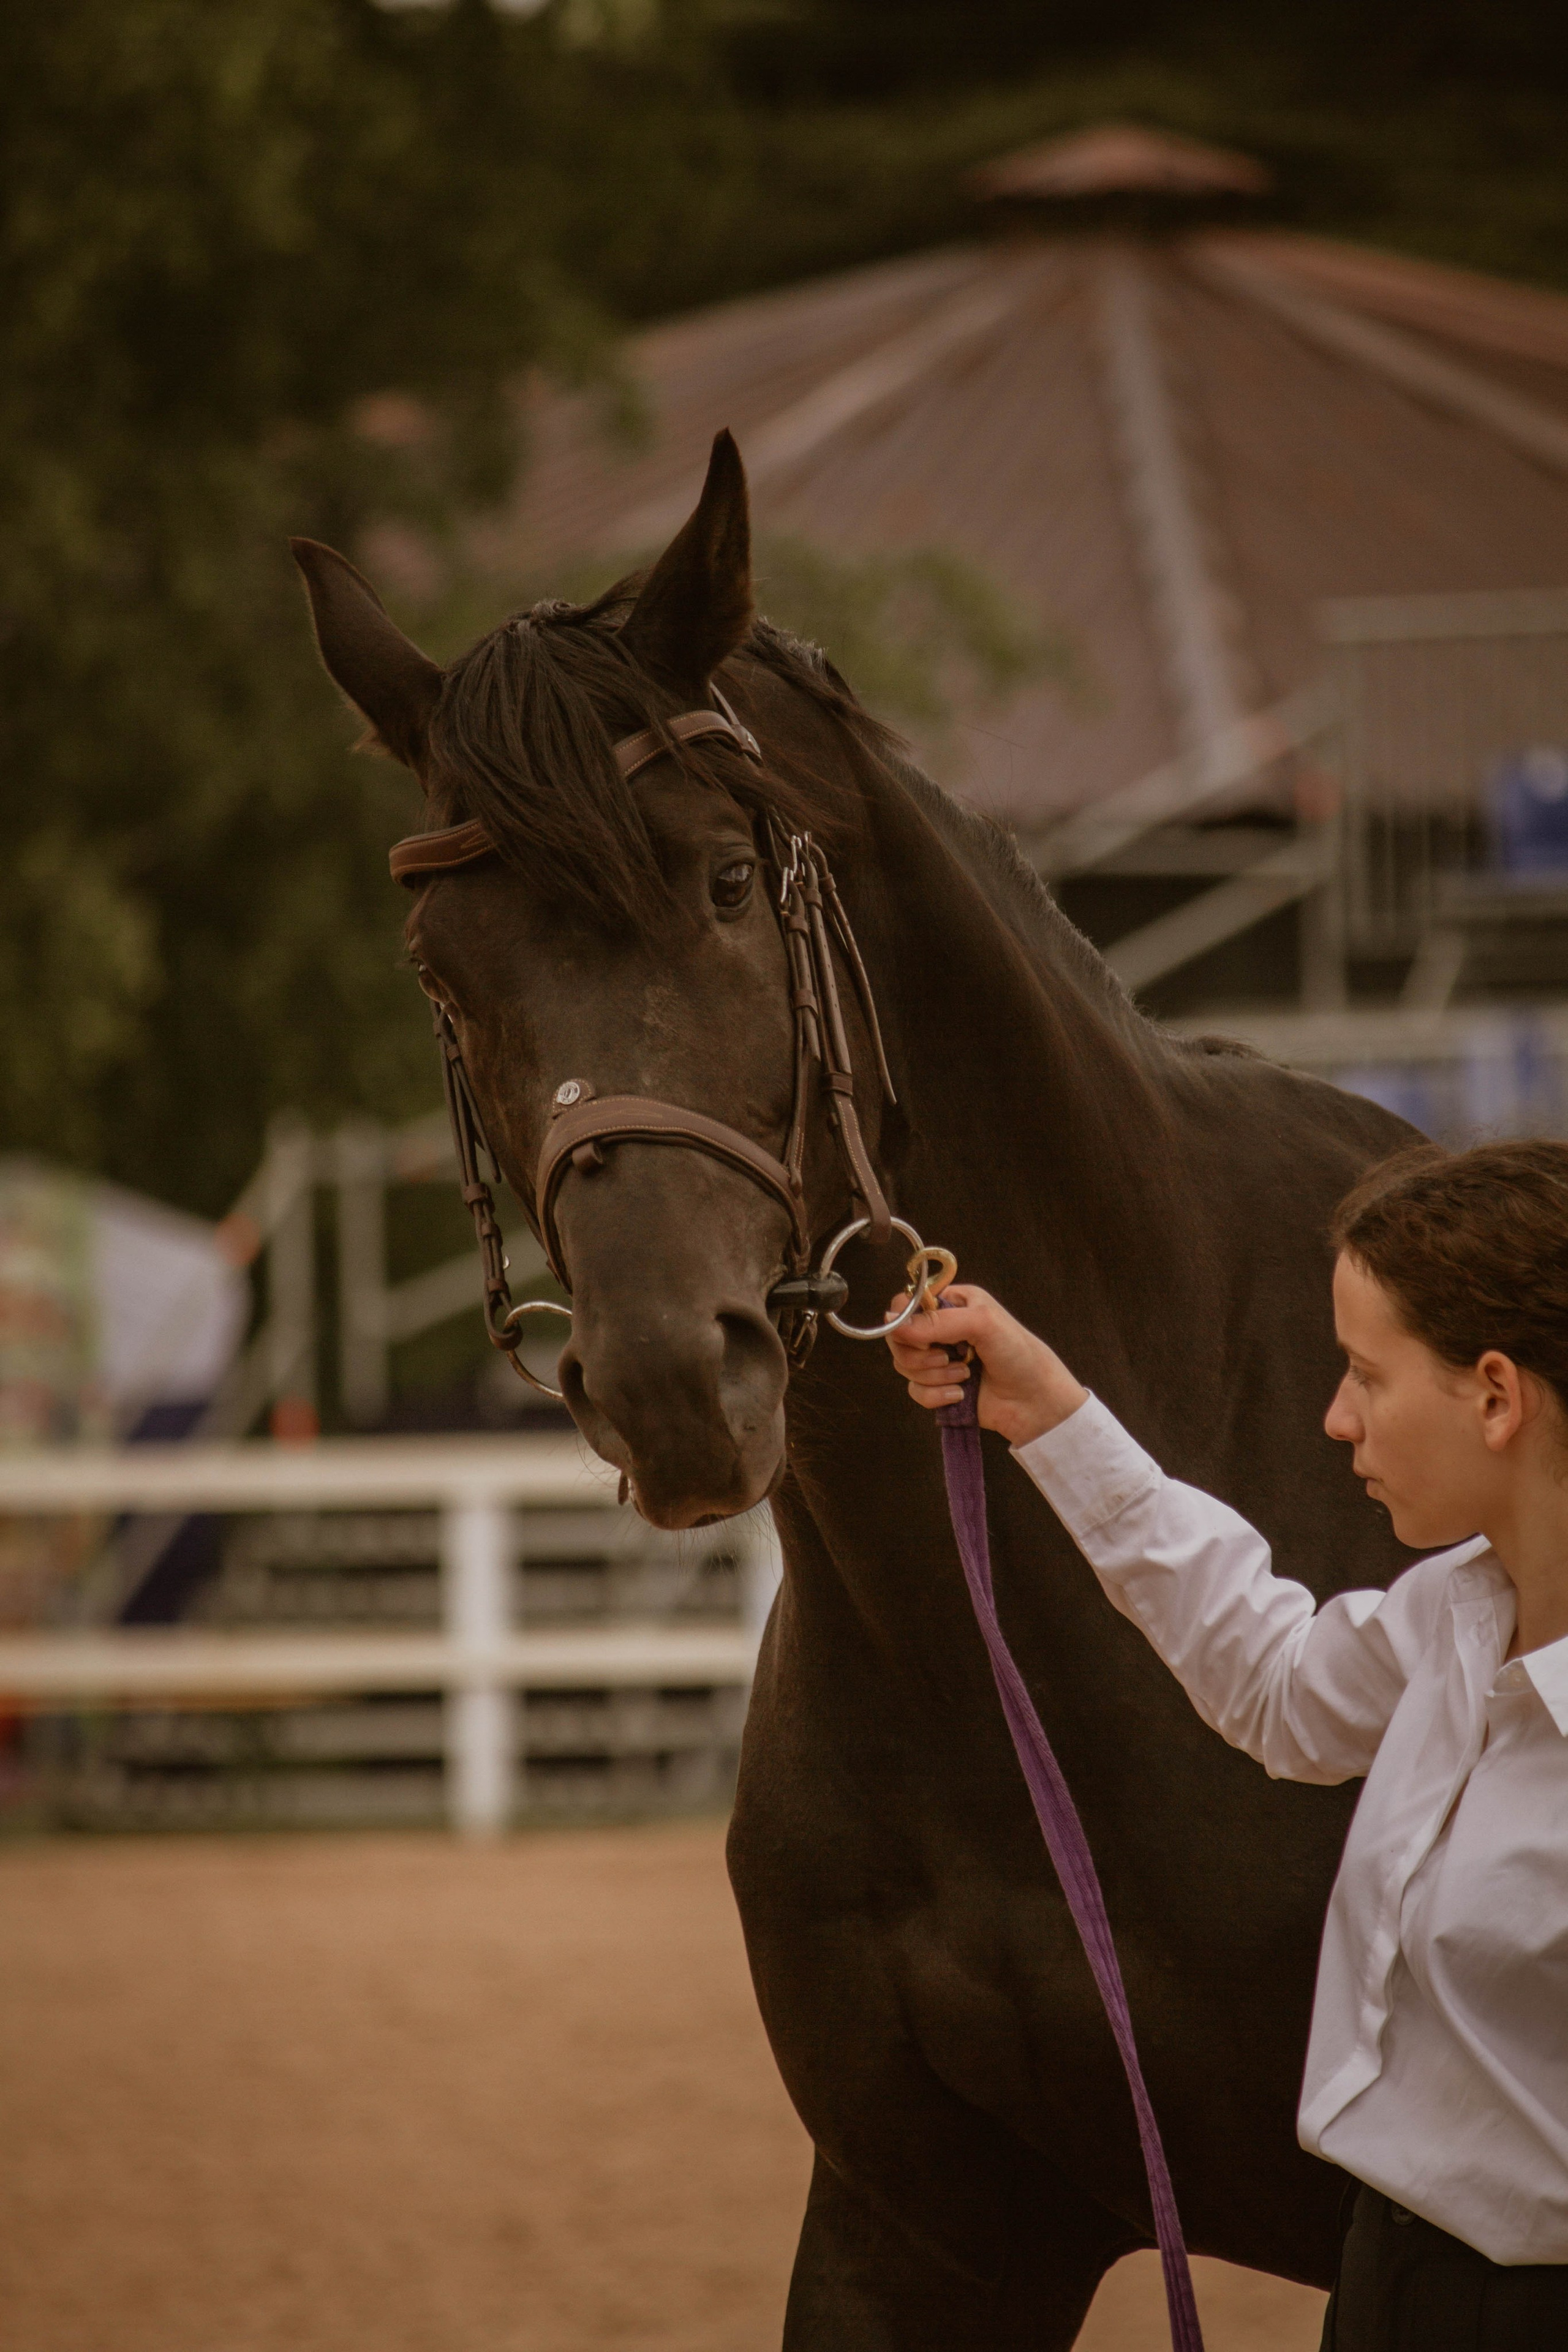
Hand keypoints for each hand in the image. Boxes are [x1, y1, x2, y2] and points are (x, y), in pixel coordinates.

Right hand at [885, 1283, 1087, 1447]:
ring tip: (965, 1375)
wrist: (1037, 1403)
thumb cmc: (1020, 1355)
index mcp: (955, 1303)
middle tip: (946, 1357)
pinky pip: (915, 1391)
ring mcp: (941, 1360)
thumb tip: (890, 1322)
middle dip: (920, 1353)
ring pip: (905, 1365)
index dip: (906, 1321)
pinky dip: (936, 1396)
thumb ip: (936, 1321)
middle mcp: (944, 1329)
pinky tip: (961, 1395)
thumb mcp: (981, 1324)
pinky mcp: (940, 1388)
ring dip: (934, 1375)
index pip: (909, 1304)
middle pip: (900, 1337)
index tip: (919, 1335)